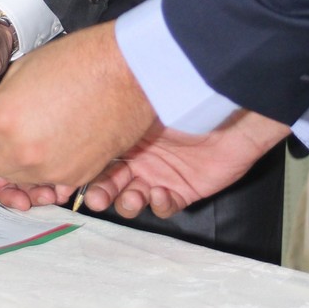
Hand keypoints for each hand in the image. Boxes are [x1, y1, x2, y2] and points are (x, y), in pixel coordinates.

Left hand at [0, 20, 156, 187]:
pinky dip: (31, 172)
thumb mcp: (21, 73)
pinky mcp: (74, 178)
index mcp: (3, 121)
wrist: (128, 73)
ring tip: (2, 148)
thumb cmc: (77, 61)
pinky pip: (41, 182)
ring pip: (9, 180)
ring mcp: (49, 170)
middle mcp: (21, 153)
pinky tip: (33, 153)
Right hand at [82, 110, 290, 218]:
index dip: (87, 170)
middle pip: (111, 183)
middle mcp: (141, 156)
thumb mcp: (147, 102)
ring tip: (135, 197)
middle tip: (99, 200)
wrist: (231, 116)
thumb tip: (87, 111)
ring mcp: (160, 175)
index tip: (76, 180)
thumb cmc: (189, 100)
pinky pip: (163, 207)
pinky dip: (159, 204)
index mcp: (128, 133)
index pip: (99, 156)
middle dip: (102, 193)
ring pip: (133, 199)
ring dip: (128, 203)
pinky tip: (161, 194)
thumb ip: (120, 111)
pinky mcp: (182, 191)